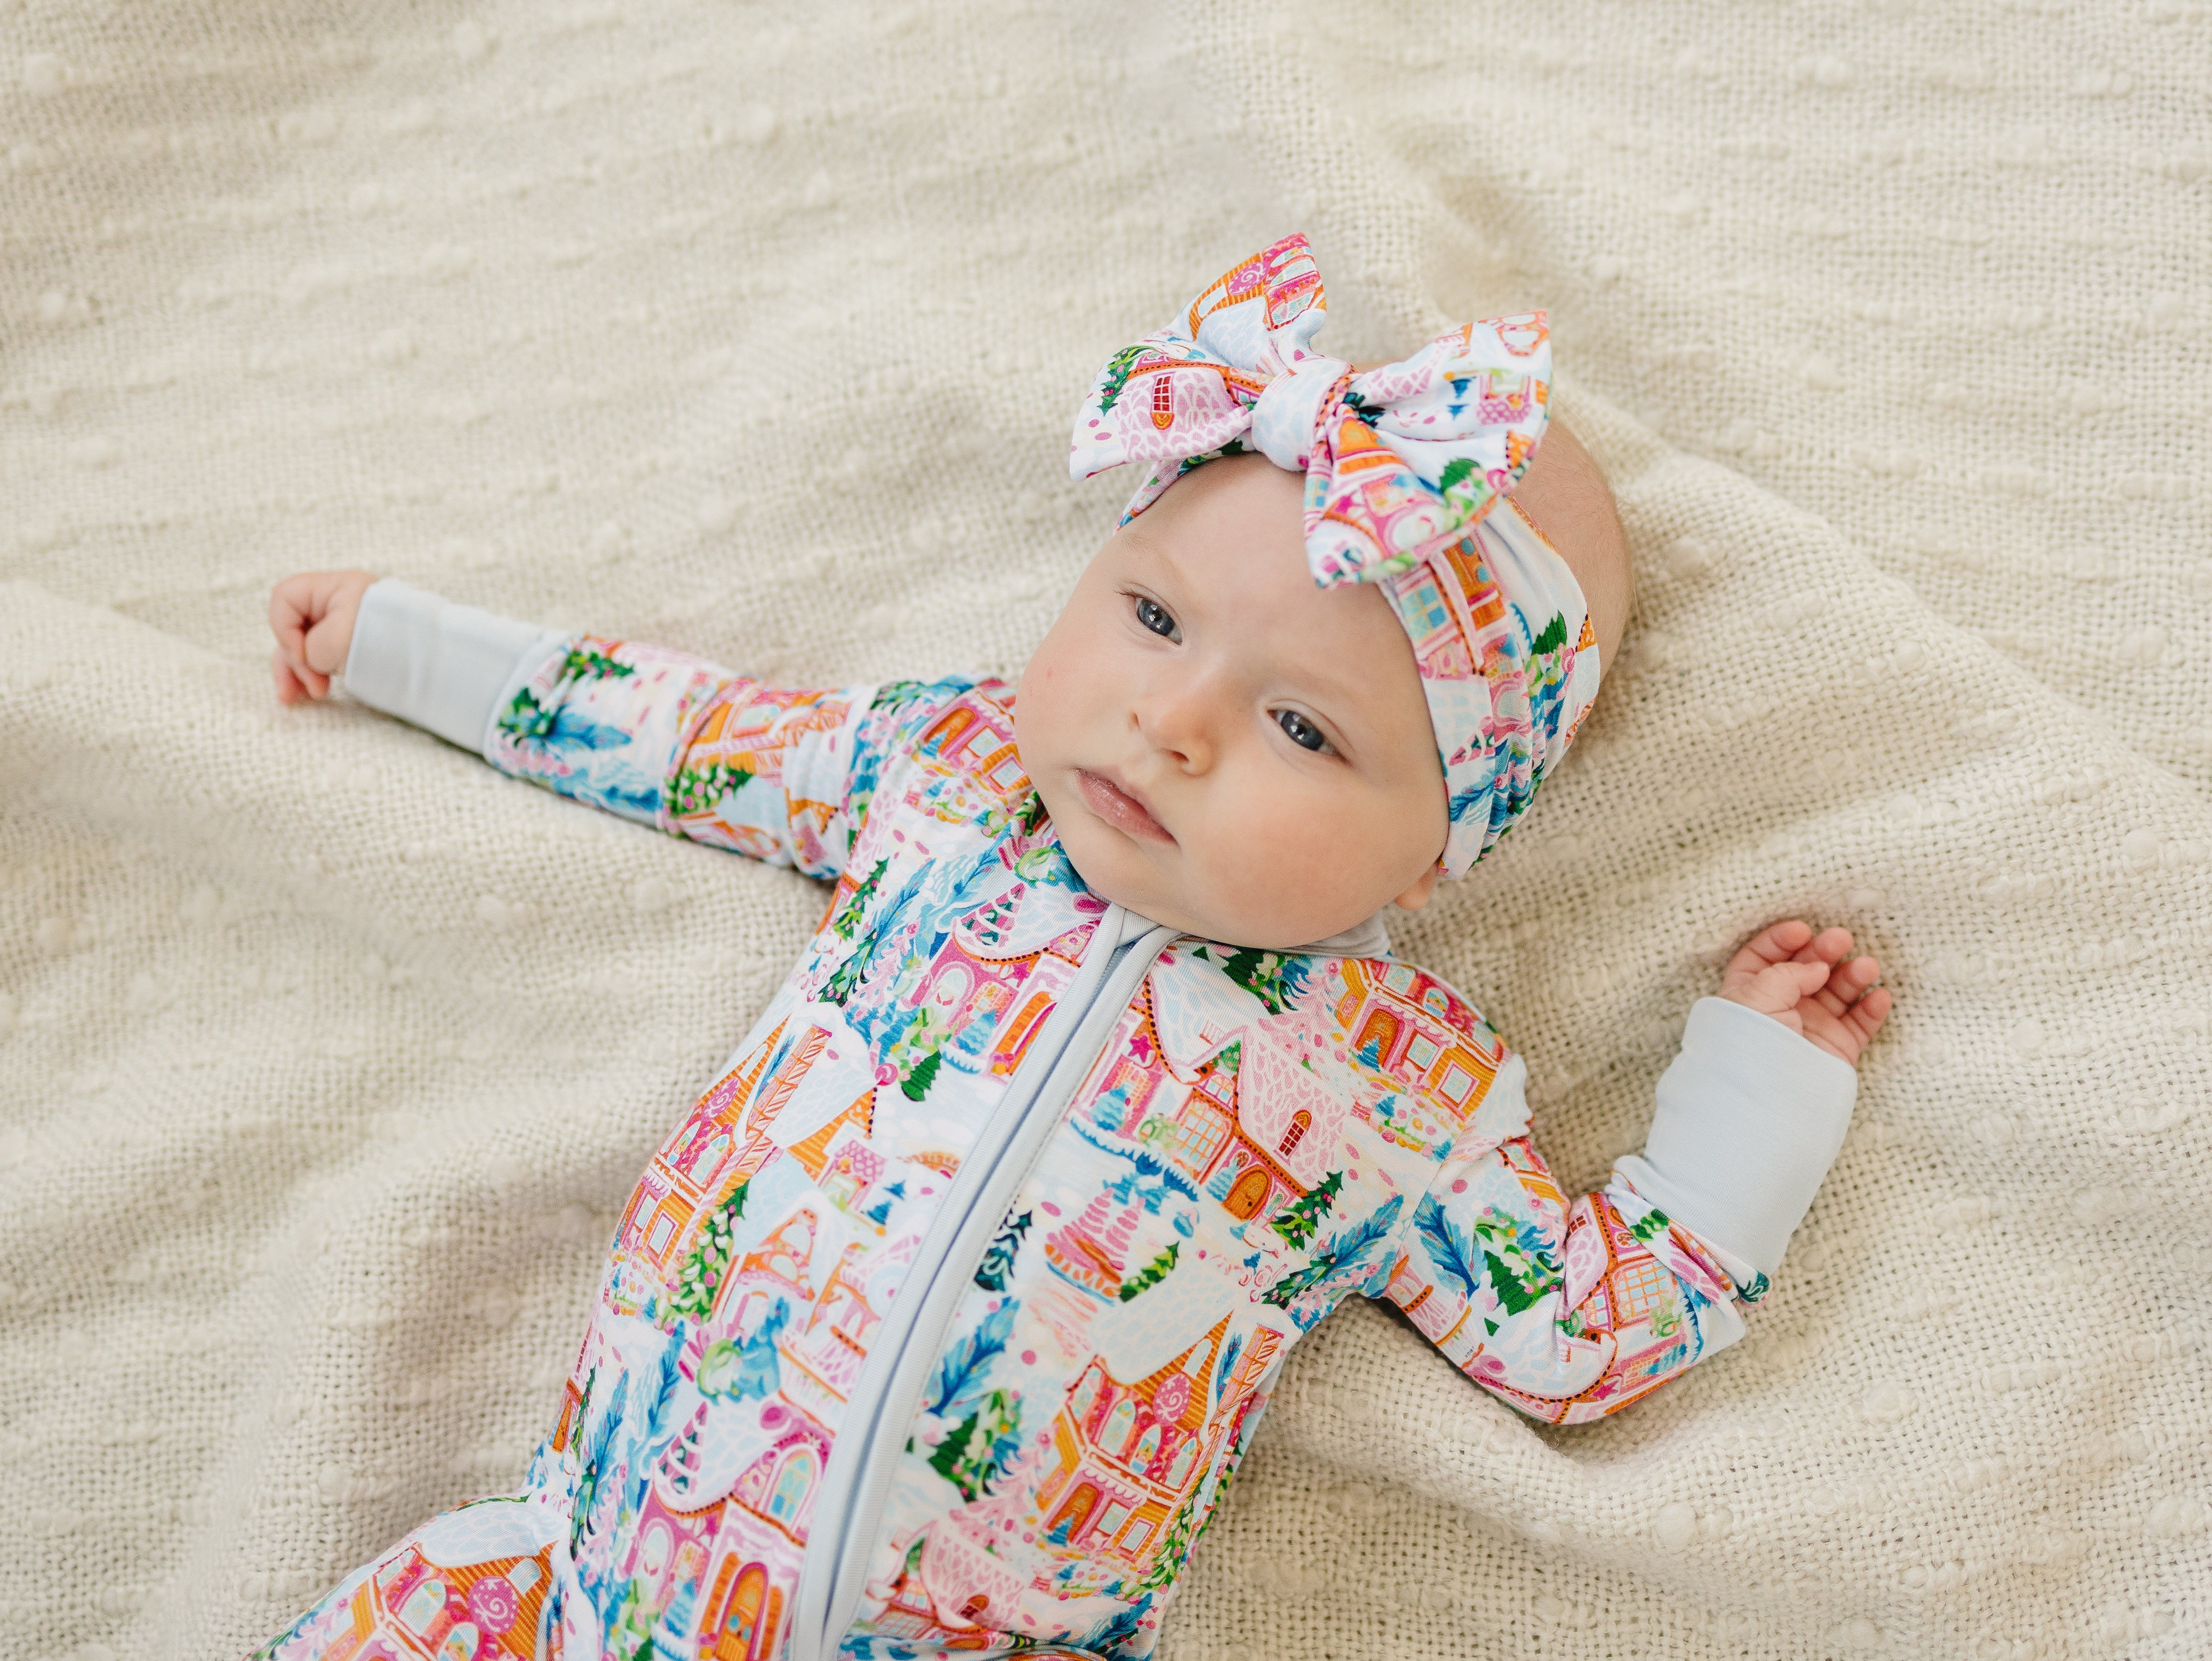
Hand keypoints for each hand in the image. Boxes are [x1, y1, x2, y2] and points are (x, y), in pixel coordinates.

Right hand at [270, 570, 376, 703]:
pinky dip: (311, 675)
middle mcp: (337, 604)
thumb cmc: (384, 642)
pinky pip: (319, 659)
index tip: (302, 654)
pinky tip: (306, 695)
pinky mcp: (349, 648)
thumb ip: (309, 649)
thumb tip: (309, 660)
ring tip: (296, 699)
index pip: (285, 596)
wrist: (430, 662)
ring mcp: (342, 626)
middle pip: (292, 626)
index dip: (283, 627)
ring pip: (303, 647)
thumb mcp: (335, 642)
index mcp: (335, 588)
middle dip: (291, 659)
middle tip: (303, 689)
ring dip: (297, 673)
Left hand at [1719, 920, 1891, 1066]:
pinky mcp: (1836, 1048)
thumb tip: (1817, 967)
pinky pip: (1860, 1024)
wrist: (1766, 1098)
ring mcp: (1810, 1028)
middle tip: (1841, 939)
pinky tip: (1880, 995)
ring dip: (1853, 976)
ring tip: (1867, 966)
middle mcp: (1780, 1008)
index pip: (1763, 956)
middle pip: (1806, 970)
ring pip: (1837, 992)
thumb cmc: (1749, 1043)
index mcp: (1749, 993)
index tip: (1801, 930)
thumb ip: (1787, 973)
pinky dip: (1873, 1009)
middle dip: (1824, 951)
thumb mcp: (1756, 998)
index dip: (1781, 939)